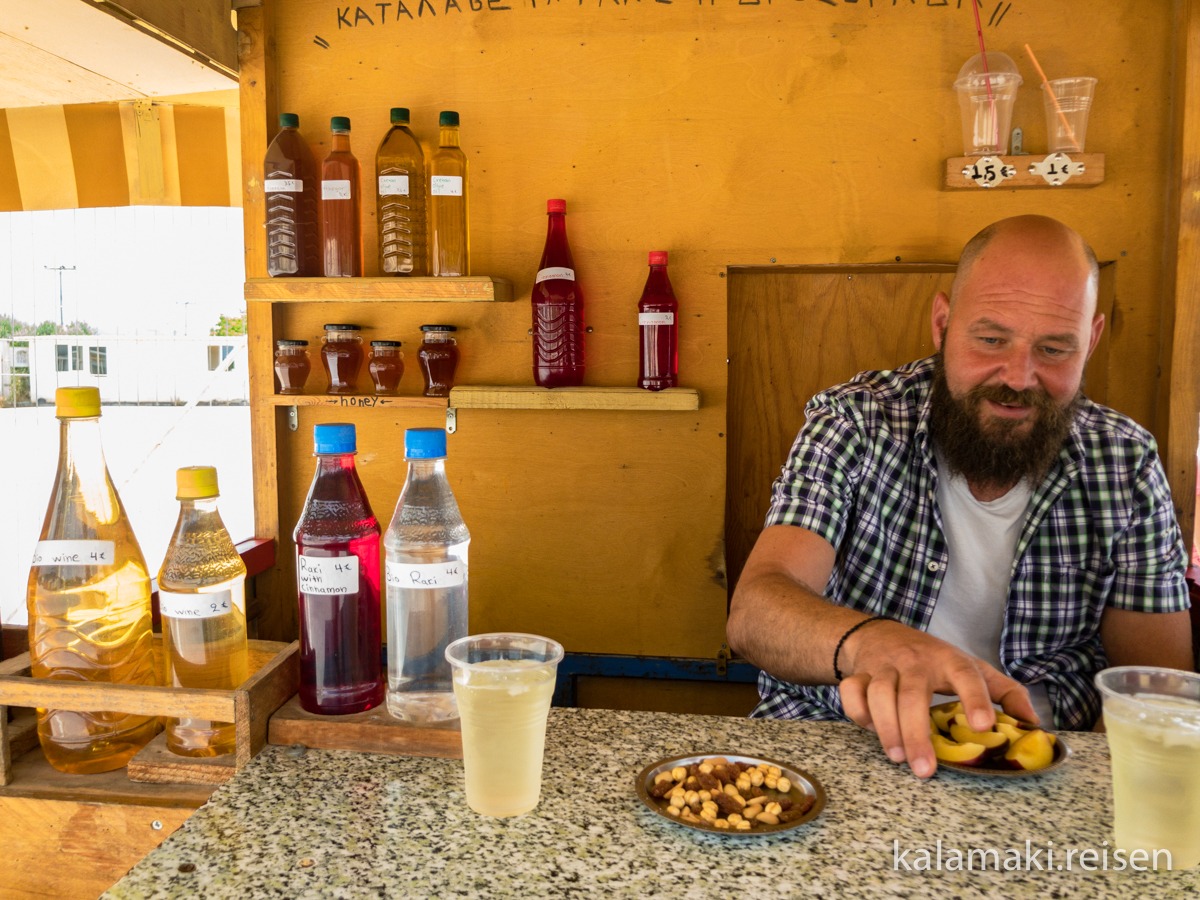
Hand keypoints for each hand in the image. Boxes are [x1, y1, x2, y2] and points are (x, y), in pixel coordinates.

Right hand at [836, 619, 1036, 777]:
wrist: (879, 634)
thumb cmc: (932, 659)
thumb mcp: (971, 667)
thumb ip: (1006, 692)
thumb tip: (1034, 724)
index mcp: (950, 661)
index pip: (967, 675)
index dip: (976, 699)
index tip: (984, 727)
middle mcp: (915, 661)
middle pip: (912, 695)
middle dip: (917, 734)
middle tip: (925, 770)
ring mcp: (884, 666)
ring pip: (879, 693)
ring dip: (885, 728)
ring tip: (897, 757)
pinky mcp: (859, 673)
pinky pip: (851, 692)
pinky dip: (858, 712)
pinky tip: (870, 729)